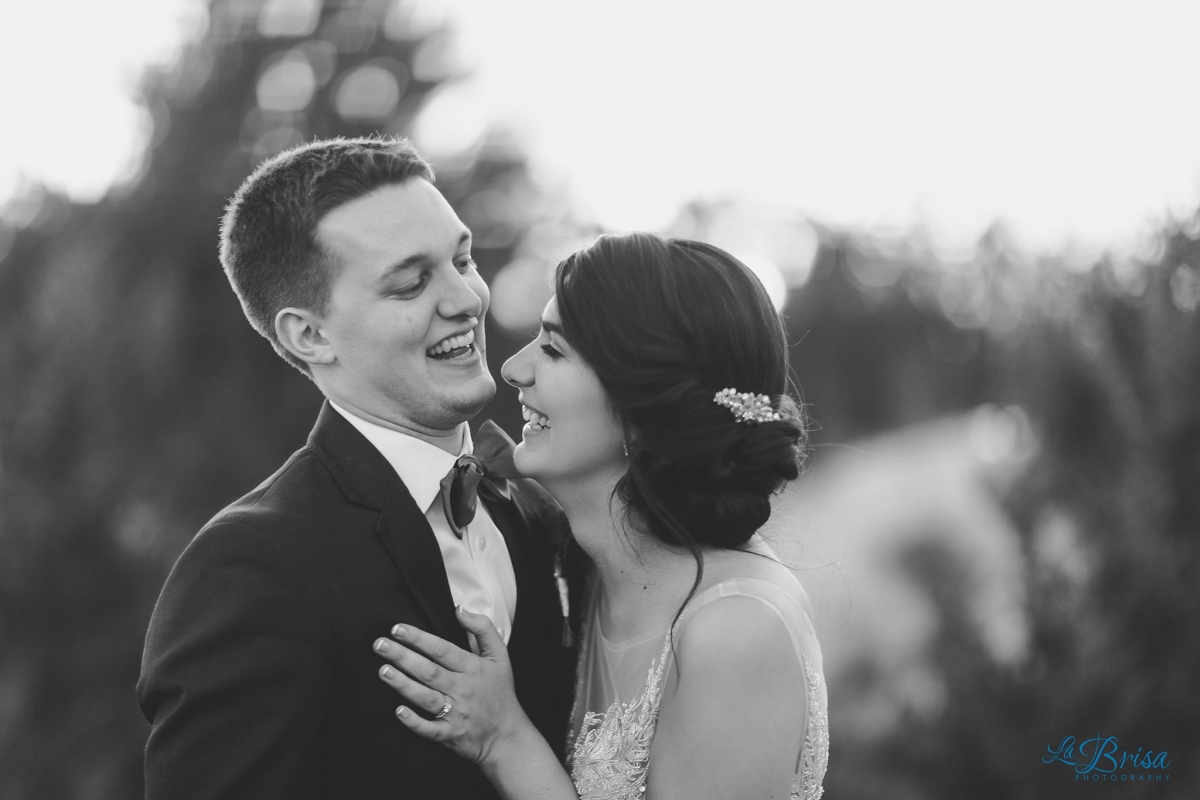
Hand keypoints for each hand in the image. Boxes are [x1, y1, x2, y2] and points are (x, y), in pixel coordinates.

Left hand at [374, 607, 531, 765]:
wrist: (507, 735)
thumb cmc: (500, 692)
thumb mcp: (500, 656)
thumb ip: (483, 628)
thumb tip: (460, 610)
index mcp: (472, 668)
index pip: (441, 649)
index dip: (418, 638)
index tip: (397, 628)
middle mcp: (463, 688)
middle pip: (428, 670)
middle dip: (402, 656)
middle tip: (379, 645)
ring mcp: (456, 713)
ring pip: (426, 697)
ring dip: (403, 684)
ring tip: (383, 671)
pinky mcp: (451, 734)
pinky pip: (430, 729)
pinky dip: (414, 722)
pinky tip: (398, 711)